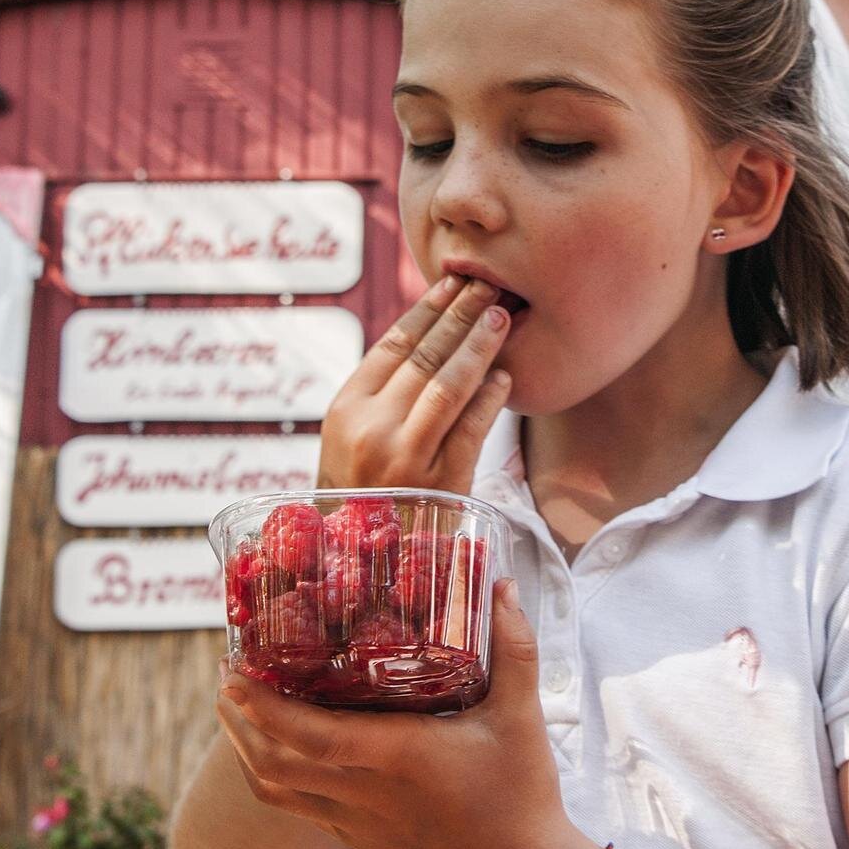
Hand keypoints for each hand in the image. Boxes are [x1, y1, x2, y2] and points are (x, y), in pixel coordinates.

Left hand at [214, 584, 584, 848]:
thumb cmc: (523, 795)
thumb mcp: (521, 713)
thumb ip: (512, 646)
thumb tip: (501, 584)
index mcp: (395, 756)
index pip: (307, 735)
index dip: (261, 706)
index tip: (234, 672)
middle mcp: (365, 794)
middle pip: (273, 763)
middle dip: (239, 721)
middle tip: (226, 679)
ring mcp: (359, 825)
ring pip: (279, 793)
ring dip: (249, 752)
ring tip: (237, 714)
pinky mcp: (364, 844)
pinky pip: (302, 810)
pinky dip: (278, 779)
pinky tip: (284, 754)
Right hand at [317, 274, 512, 494]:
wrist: (354, 566)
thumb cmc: (359, 494)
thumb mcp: (349, 441)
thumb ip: (379, 396)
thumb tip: (426, 336)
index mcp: (344, 410)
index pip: (392, 345)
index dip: (427, 309)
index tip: (451, 282)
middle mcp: (371, 429)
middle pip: (424, 356)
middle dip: (460, 314)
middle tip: (489, 283)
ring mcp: (406, 457)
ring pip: (449, 384)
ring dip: (479, 345)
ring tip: (502, 316)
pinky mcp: (441, 483)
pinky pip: (471, 428)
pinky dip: (490, 397)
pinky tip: (505, 375)